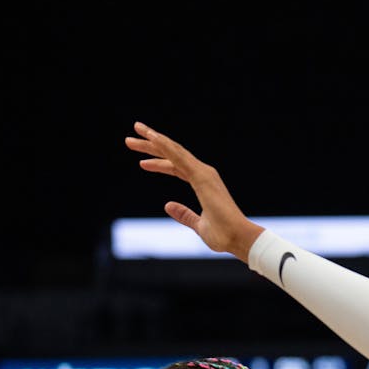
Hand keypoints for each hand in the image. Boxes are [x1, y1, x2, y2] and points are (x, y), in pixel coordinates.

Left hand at [124, 122, 264, 261]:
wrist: (238, 238)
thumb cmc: (223, 235)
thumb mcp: (199, 225)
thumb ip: (184, 215)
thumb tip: (167, 205)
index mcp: (202, 183)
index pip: (176, 168)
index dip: (159, 163)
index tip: (142, 163)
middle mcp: (203, 173)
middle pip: (172, 155)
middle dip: (152, 145)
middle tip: (130, 140)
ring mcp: (203, 173)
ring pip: (174, 151)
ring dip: (155, 140)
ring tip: (137, 130)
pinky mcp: (202, 176)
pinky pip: (179, 157)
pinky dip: (166, 146)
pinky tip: (153, 137)